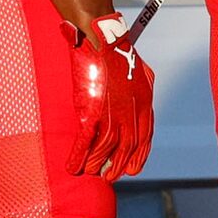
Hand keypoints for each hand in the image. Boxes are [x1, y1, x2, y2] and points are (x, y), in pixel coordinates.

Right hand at [66, 14, 154, 179]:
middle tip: (109, 176)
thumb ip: (143, 83)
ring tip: (90, 172)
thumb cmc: (119, 51)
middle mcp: (131, 114)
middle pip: (126, 149)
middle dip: (117, 166)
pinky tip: (73, 167)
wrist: (102, 40)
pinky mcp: (92, 113)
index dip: (138, 156)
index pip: (144, 138)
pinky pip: (85, 142)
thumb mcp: (142, 70)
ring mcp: (111, 115)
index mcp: (144, 104)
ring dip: (96, 164)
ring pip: (105, 150)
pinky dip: (78, 156)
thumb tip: (143, 86)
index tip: (132, 169)